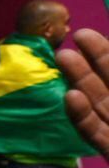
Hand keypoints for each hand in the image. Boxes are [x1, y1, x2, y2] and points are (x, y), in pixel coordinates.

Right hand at [55, 27, 108, 157]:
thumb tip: (102, 52)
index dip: (104, 51)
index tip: (84, 35)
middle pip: (106, 82)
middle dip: (88, 62)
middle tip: (69, 42)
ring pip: (97, 102)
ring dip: (79, 80)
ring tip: (63, 58)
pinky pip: (94, 132)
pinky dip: (82, 116)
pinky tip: (71, 97)